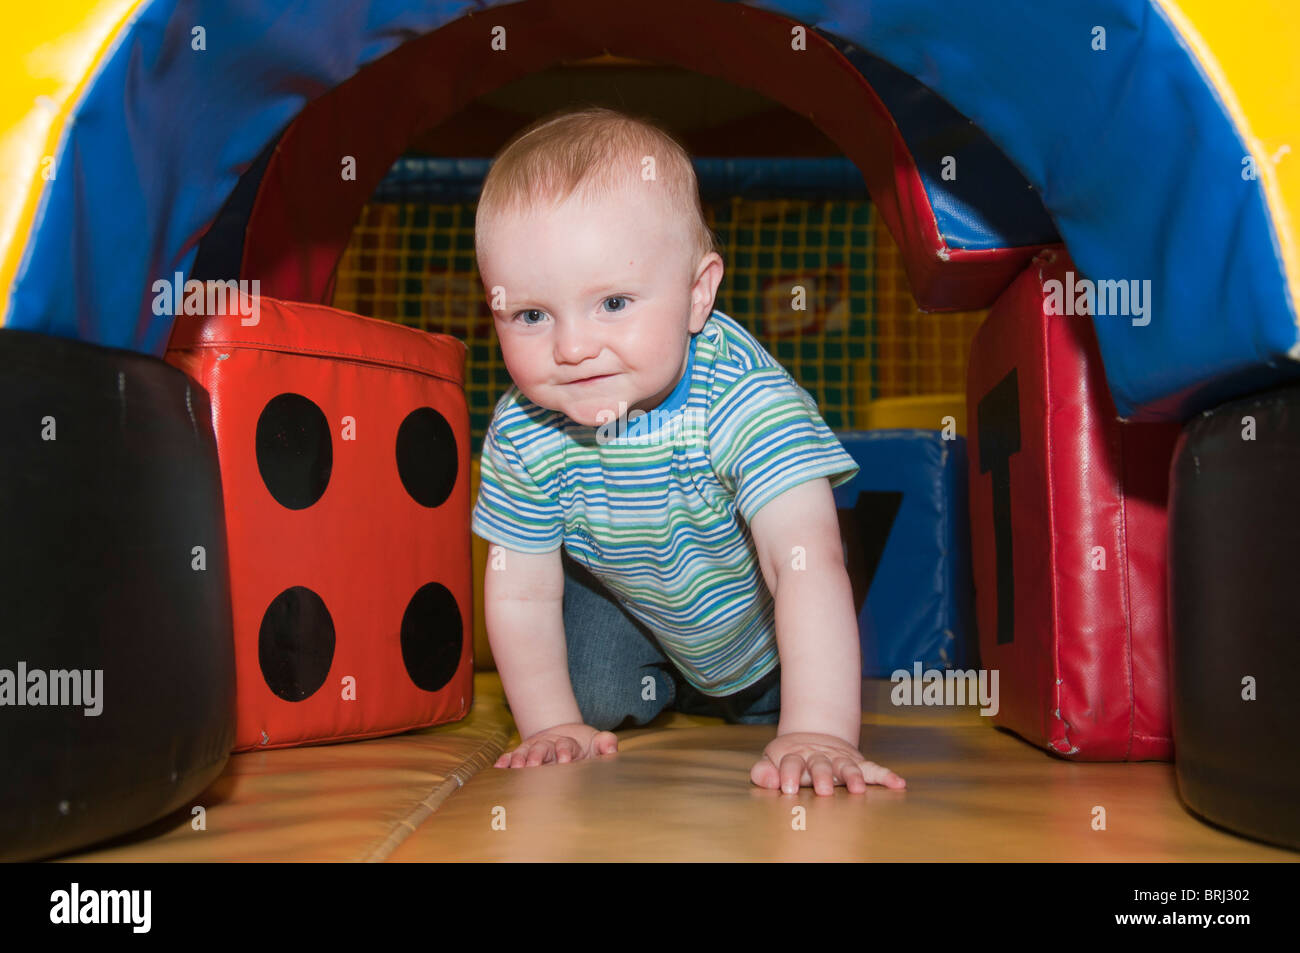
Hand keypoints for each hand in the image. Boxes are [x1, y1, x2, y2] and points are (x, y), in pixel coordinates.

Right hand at [493, 722, 618, 768]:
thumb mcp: (597, 743)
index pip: (565, 745)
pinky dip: (504, 761)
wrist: (565, 737)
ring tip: (517, 768)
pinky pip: (510, 757)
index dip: (565, 751)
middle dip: (537, 756)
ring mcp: (533, 750)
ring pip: (524, 753)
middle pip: (541, 748)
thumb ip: (606, 743)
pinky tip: (498, 768)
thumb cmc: (584, 746)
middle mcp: (548, 746)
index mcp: (567, 743)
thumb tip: (611, 746)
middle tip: (534, 765)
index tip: (566, 760)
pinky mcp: (521, 756)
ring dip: (519, 759)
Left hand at [751, 731, 905, 794]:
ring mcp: (838, 759)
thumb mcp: (770, 761)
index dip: (787, 774)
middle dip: (822, 777)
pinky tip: (898, 783)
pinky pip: (872, 769)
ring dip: (853, 776)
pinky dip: (886, 775)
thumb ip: (763, 772)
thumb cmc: (788, 758)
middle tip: (823, 791)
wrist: (810, 736)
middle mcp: (818, 756)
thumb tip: (767, 780)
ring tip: (857, 789)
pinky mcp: (856, 762)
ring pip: (847, 766)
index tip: (786, 788)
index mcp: (795, 756)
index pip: (791, 763)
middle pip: (820, 764)